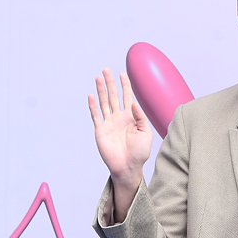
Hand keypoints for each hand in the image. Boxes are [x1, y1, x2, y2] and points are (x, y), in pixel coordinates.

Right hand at [88, 68, 152, 220]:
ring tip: (98, 77)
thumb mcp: (146, 134)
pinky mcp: (101, 131)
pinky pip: (96, 115)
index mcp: (131, 118)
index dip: (125, 85)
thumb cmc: (139, 153)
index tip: (123, 74)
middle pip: (114, 96)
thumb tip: (132, 102)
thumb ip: (141, 117)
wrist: (128, 168)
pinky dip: (93, 106)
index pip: (127, 97)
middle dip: (110, 83)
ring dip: (101, 90)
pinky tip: (91, 95)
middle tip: (106, 70)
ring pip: (104, 103)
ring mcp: (109, 124)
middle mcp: (119, 118)